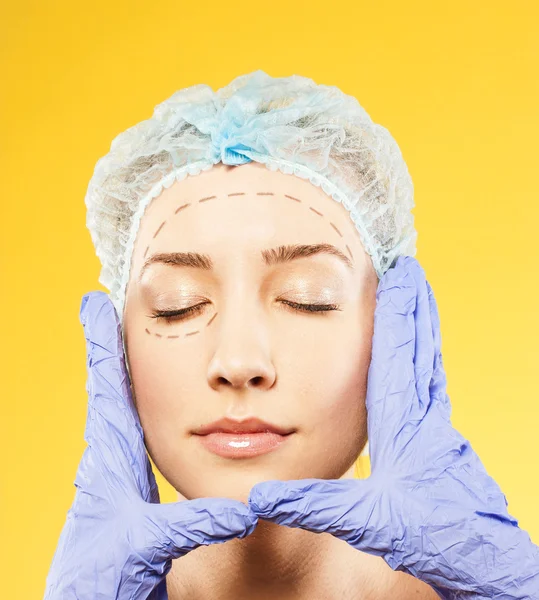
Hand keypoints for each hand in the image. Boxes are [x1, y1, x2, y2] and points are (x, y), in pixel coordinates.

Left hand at [44, 292, 257, 599]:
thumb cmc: (98, 587)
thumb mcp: (142, 549)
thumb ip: (186, 522)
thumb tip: (242, 505)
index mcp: (108, 463)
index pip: (107, 389)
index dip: (103, 344)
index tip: (94, 304)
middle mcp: (112, 465)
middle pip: (114, 392)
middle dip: (113, 350)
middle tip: (107, 310)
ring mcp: (123, 485)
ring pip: (128, 419)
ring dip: (128, 382)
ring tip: (131, 353)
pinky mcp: (139, 506)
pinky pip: (147, 453)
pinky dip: (153, 427)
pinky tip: (164, 424)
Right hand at [248, 256, 538, 598]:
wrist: (486, 562)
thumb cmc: (434, 538)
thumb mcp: (367, 521)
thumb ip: (314, 503)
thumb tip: (262, 494)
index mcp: (404, 422)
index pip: (397, 353)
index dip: (396, 311)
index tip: (399, 275)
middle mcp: (425, 416)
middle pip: (420, 348)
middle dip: (414, 306)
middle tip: (412, 271)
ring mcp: (438, 428)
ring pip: (430, 364)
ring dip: (422, 329)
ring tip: (420, 302)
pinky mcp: (443, 444)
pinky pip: (432, 387)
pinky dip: (425, 360)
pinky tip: (421, 366)